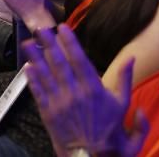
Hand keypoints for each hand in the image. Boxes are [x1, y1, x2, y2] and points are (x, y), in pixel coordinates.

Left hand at [23, 26, 147, 156]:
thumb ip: (125, 80)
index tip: (63, 28)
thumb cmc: (110, 131)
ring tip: (28, 42)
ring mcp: (59, 103)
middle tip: (41, 28)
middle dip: (49, 44)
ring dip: (36, 57)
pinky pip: (38, 93)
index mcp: (93, 88)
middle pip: (59, 63)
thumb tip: (131, 57)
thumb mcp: (123, 105)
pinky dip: (32, 79)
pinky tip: (27, 67)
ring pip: (46, 75)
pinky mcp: (49, 114)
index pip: (79, 59)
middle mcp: (74, 93)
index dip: (70, 42)